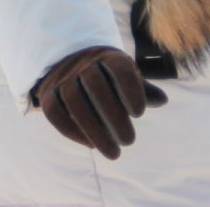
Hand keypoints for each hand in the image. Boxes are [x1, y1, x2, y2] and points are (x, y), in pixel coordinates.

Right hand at [32, 46, 167, 160]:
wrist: (66, 62)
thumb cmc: (106, 74)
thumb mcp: (125, 76)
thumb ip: (142, 89)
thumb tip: (162, 100)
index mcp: (106, 56)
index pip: (118, 68)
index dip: (130, 89)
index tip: (139, 114)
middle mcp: (82, 63)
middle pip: (95, 86)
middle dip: (114, 117)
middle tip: (128, 141)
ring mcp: (61, 77)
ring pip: (74, 101)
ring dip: (94, 131)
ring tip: (114, 153)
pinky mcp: (46, 93)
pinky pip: (55, 112)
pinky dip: (72, 131)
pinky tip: (91, 145)